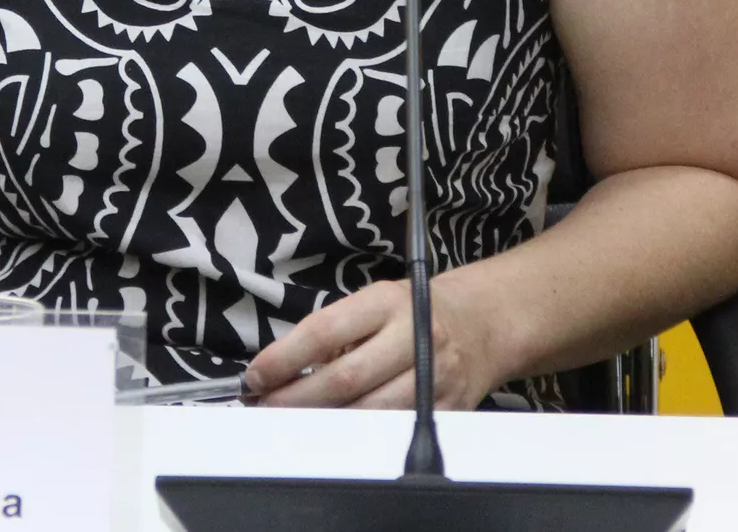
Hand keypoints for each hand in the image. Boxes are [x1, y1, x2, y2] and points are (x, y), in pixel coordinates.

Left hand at [240, 272, 513, 409]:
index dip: (285, 358)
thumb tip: (281, 369)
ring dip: (323, 422)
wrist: (482, 324)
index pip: (324, 331)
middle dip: (296, 398)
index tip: (256, 375)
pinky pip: (396, 430)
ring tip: (291, 423)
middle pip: (344, 379)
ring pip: (369, 412)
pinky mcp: (448, 408)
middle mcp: (414, 337)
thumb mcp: (376, 301)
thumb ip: (336, 330)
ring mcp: (434, 376)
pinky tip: (335, 434)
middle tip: (264, 407)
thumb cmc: (414, 311)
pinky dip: (360, 436)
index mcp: (387, 302)